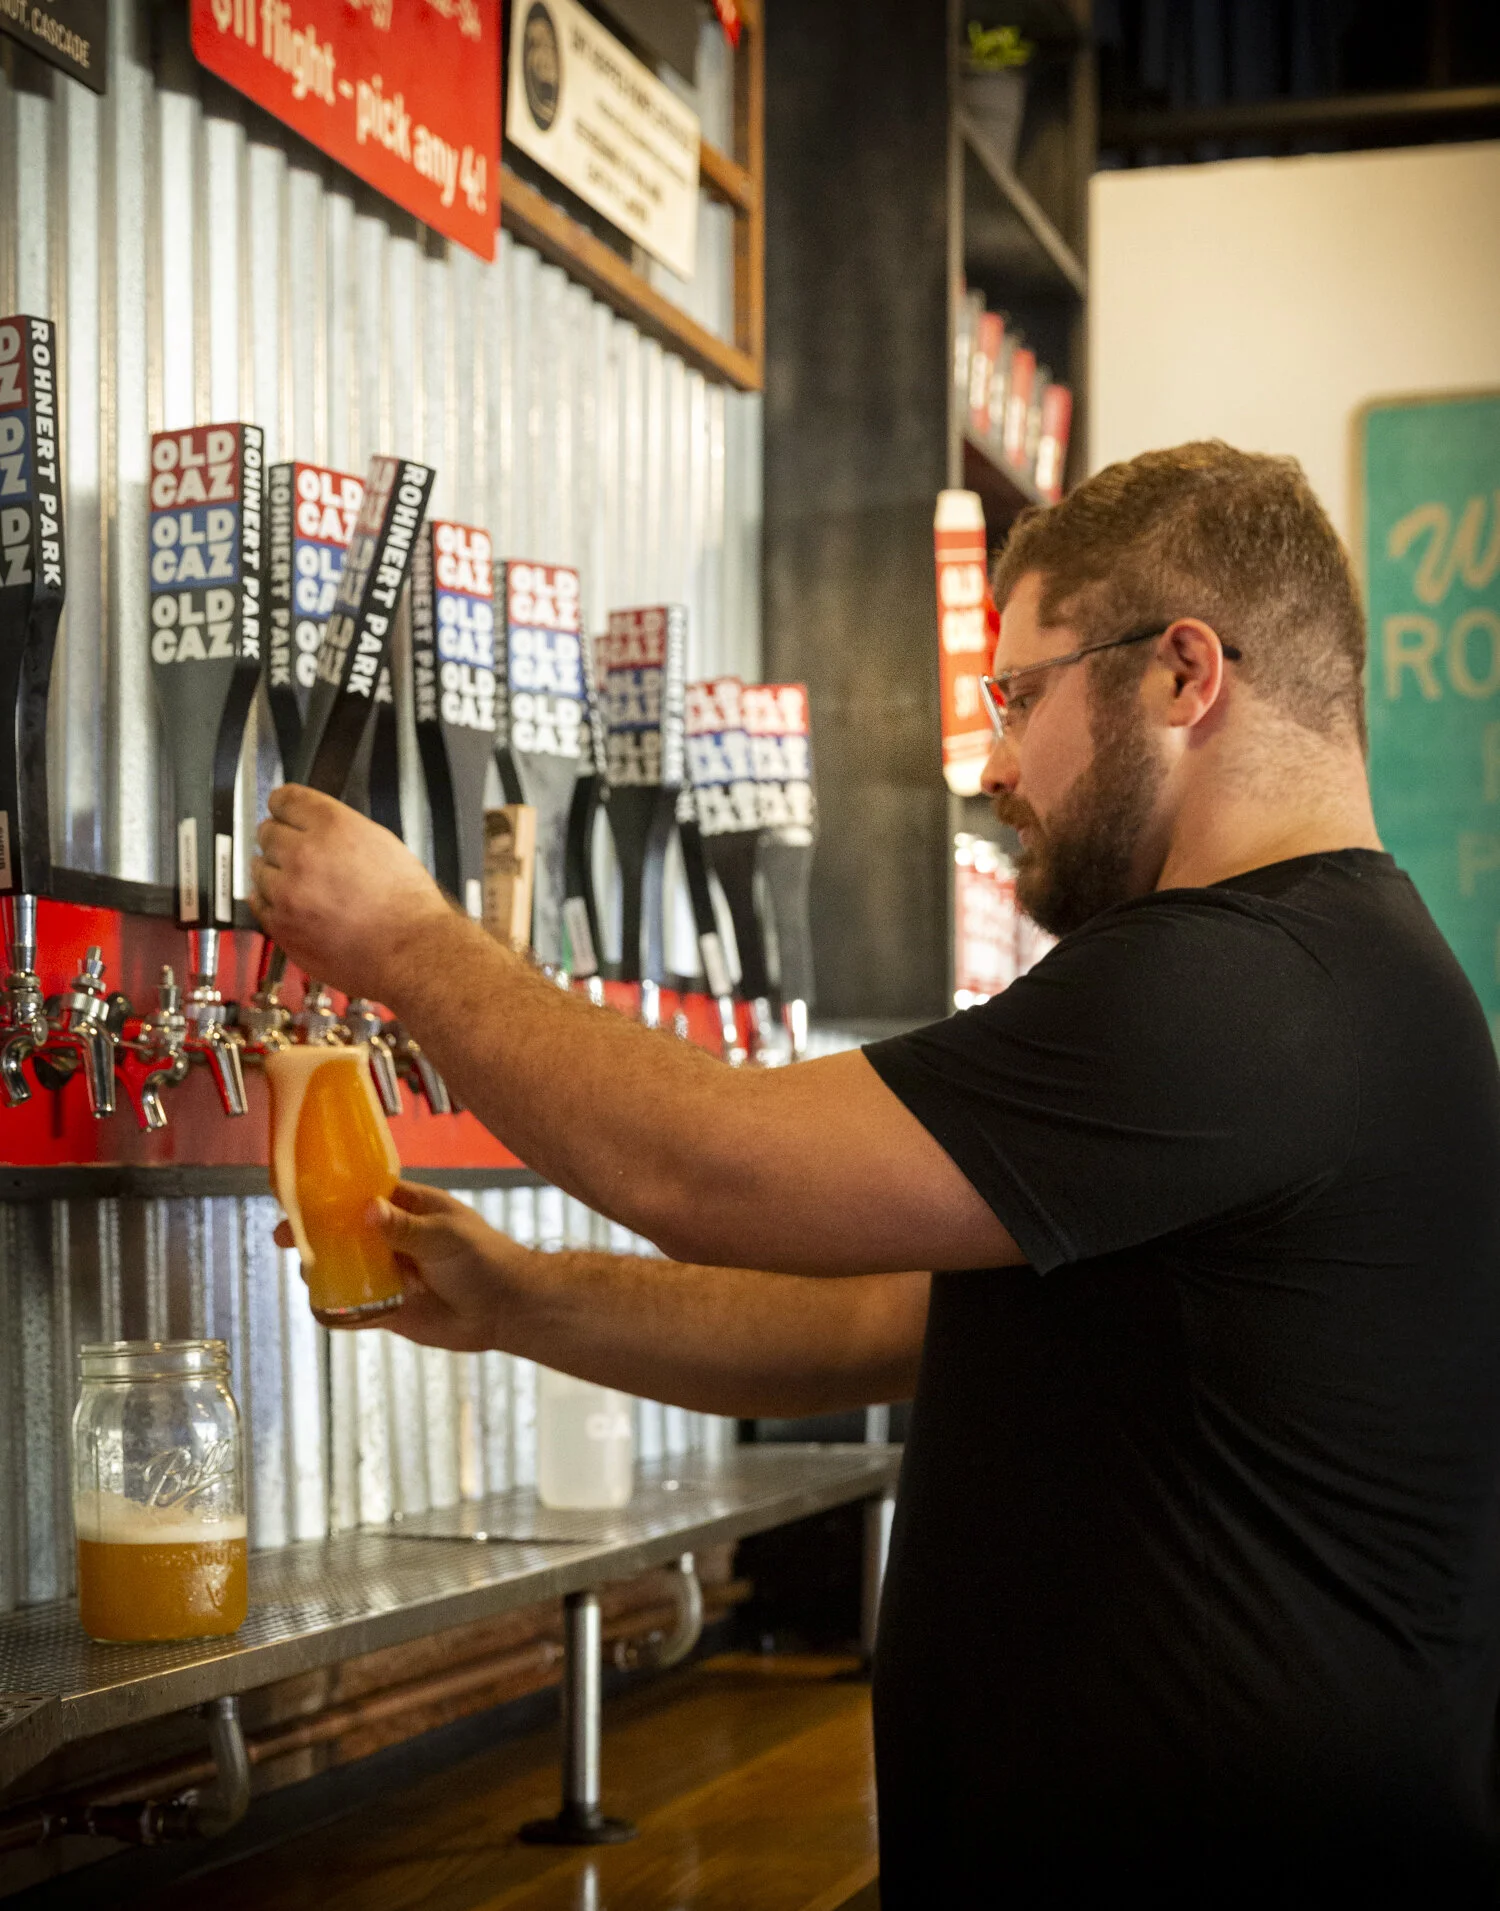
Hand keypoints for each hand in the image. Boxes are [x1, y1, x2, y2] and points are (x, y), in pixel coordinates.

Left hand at [251, 785, 454, 1001]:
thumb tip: (314, 828)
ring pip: (258, 868)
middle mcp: (303, 854)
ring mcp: (287, 892)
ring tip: (300, 883)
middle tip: (296, 851)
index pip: (285, 799)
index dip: (284, 805)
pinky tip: (292, 904)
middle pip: (267, 832)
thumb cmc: (406, 904)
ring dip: (274, 871)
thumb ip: (340, 830)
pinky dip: (271, 901)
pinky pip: (259, 904)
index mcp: (332, 826)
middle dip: (280, 838)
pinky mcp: (280, 924)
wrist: (408, 951)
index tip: (283, 809)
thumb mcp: (381, 843)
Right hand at [272, 1181, 531, 1351]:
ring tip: (307, 1269)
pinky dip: (337, 1308)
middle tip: (287, 1237)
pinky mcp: (389, 1309)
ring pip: (344, 1269)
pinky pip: (354, 1308)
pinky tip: (322, 1305)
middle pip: (344, 1232)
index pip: (362, 1194)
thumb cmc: (485, 1259)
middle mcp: (392, 1239)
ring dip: (322, 1269)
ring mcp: (388, 1274)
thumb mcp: (445, 1236)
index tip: (300, 1194)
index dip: (331, 1193)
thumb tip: (366, 1210)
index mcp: (408, 1209)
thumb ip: (405, 1227)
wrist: (507, 1309)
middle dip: (315, 1233)